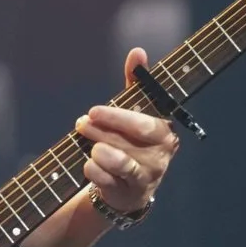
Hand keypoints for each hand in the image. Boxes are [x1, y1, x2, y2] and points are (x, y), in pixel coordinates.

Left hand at [74, 47, 179, 213]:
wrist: (128, 185)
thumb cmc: (132, 141)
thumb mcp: (134, 111)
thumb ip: (136, 83)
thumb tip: (137, 52)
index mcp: (164, 133)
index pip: (144, 125)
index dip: (117, 117)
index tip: (93, 111)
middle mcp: (160, 157)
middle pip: (129, 142)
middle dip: (101, 131)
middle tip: (81, 123)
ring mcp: (146, 178)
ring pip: (120, 163)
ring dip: (99, 151)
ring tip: (89, 145)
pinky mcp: (129, 194)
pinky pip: (108, 181)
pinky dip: (94, 171)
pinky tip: (88, 163)